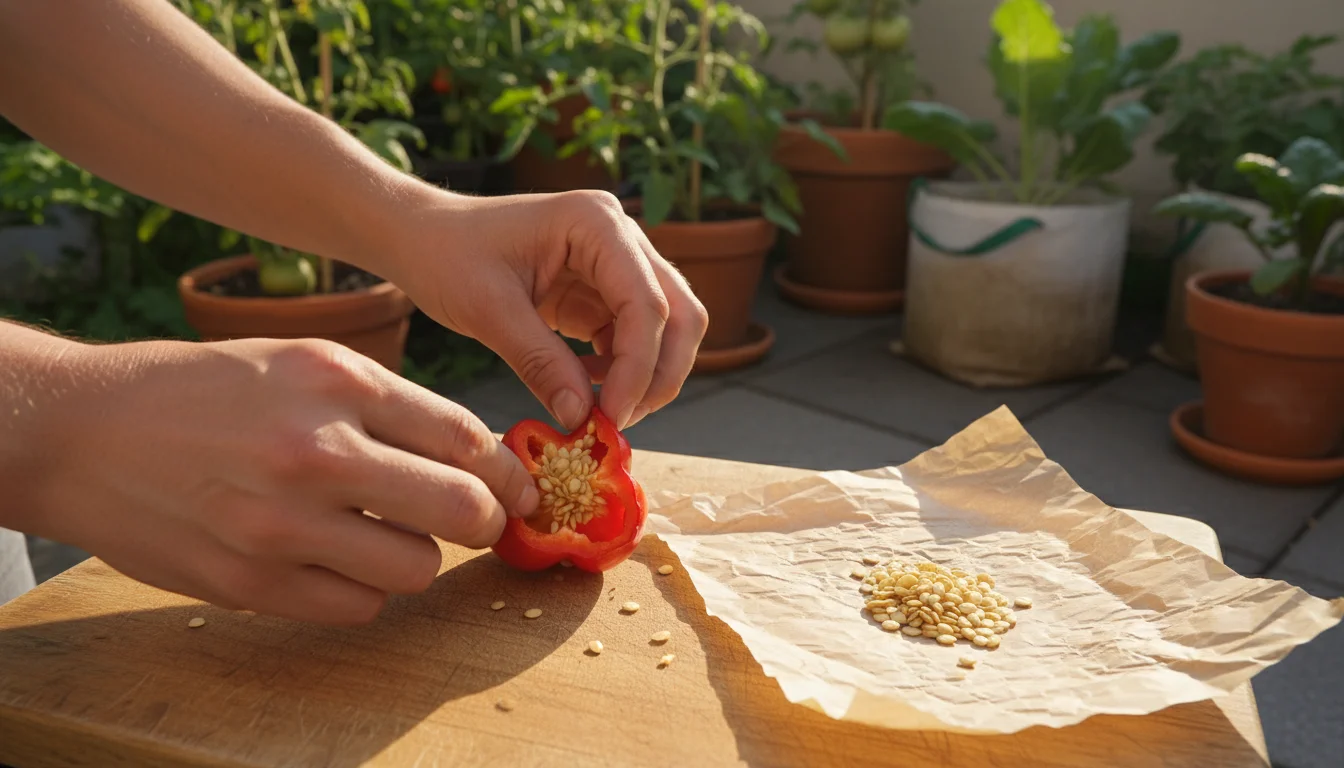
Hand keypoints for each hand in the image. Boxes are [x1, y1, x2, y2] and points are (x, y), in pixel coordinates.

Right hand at [24, 336, 537, 624]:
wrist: (82, 432)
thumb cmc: (202, 390)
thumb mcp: (298, 363)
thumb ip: (385, 404)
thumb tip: (472, 455)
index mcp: (335, 380)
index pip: (465, 437)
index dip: (505, 471)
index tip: (515, 488)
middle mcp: (315, 449)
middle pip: (461, 509)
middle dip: (484, 520)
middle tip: (475, 521)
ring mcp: (281, 523)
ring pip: (416, 568)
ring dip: (416, 556)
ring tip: (385, 535)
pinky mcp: (250, 583)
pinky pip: (357, 606)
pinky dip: (362, 588)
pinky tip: (335, 560)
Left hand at [385, 190, 708, 430]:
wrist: (420, 236)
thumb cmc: (445, 255)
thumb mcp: (487, 310)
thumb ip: (539, 362)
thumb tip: (581, 419)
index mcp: (596, 223)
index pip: (646, 303)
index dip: (637, 367)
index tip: (610, 418)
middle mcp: (620, 236)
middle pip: (680, 314)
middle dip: (658, 374)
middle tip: (619, 422)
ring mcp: (616, 262)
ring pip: (667, 329)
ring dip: (644, 377)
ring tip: (599, 412)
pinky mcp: (602, 290)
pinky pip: (634, 337)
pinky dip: (621, 371)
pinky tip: (582, 387)